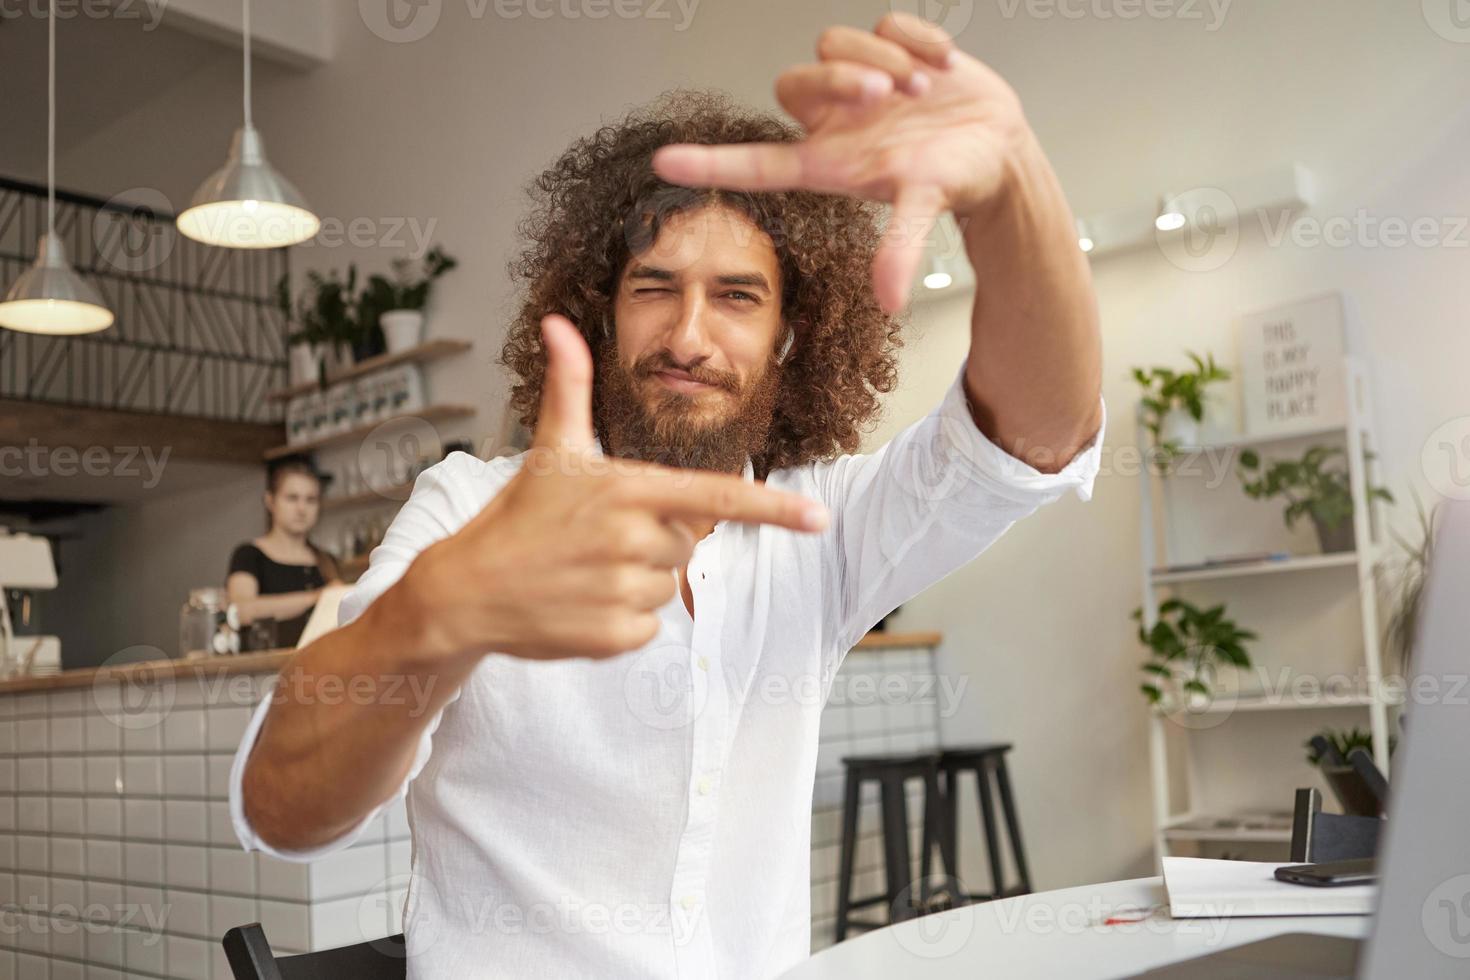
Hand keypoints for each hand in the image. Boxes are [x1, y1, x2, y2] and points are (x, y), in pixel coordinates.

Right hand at [395, 314, 829, 661]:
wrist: (465, 590)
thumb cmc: (517, 516)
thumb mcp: (550, 450)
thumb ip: (570, 386)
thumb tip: (561, 323)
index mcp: (627, 490)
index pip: (715, 499)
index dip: (772, 508)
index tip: (817, 518)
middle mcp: (631, 540)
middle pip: (686, 543)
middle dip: (653, 541)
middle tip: (598, 538)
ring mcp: (622, 592)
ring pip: (668, 586)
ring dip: (638, 582)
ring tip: (585, 570)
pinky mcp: (613, 637)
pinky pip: (650, 626)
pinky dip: (622, 620)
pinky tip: (582, 602)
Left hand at [651, 12, 1028, 312]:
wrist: (999, 147)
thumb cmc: (955, 180)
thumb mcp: (926, 209)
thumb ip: (902, 248)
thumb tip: (890, 300)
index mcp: (827, 162)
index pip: (753, 163)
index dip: (709, 163)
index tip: (663, 164)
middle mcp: (833, 121)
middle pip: (794, 82)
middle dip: (839, 80)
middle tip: (887, 96)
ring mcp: (858, 82)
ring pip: (834, 43)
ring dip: (882, 60)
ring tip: (924, 89)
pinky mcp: (888, 48)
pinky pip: (885, 23)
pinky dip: (916, 40)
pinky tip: (941, 64)